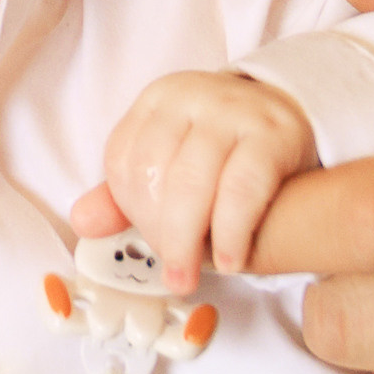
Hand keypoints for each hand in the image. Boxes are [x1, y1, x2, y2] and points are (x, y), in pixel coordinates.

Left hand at [68, 70, 318, 291]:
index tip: (147, 245)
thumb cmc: (222, 151)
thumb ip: (126, 193)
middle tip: (172, 274)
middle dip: (159, 233)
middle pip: (155, 173)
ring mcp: (232, 111)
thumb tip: (82, 221)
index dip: (131, 212)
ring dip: (187, 240)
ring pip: (193, 182)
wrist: (291, 119)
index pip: (123, 161)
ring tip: (191, 276)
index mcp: (157, 101)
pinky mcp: (274, 132)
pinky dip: (230, 232)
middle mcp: (190, 97)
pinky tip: (229, 260)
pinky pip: (242, 188)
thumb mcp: (173, 160)